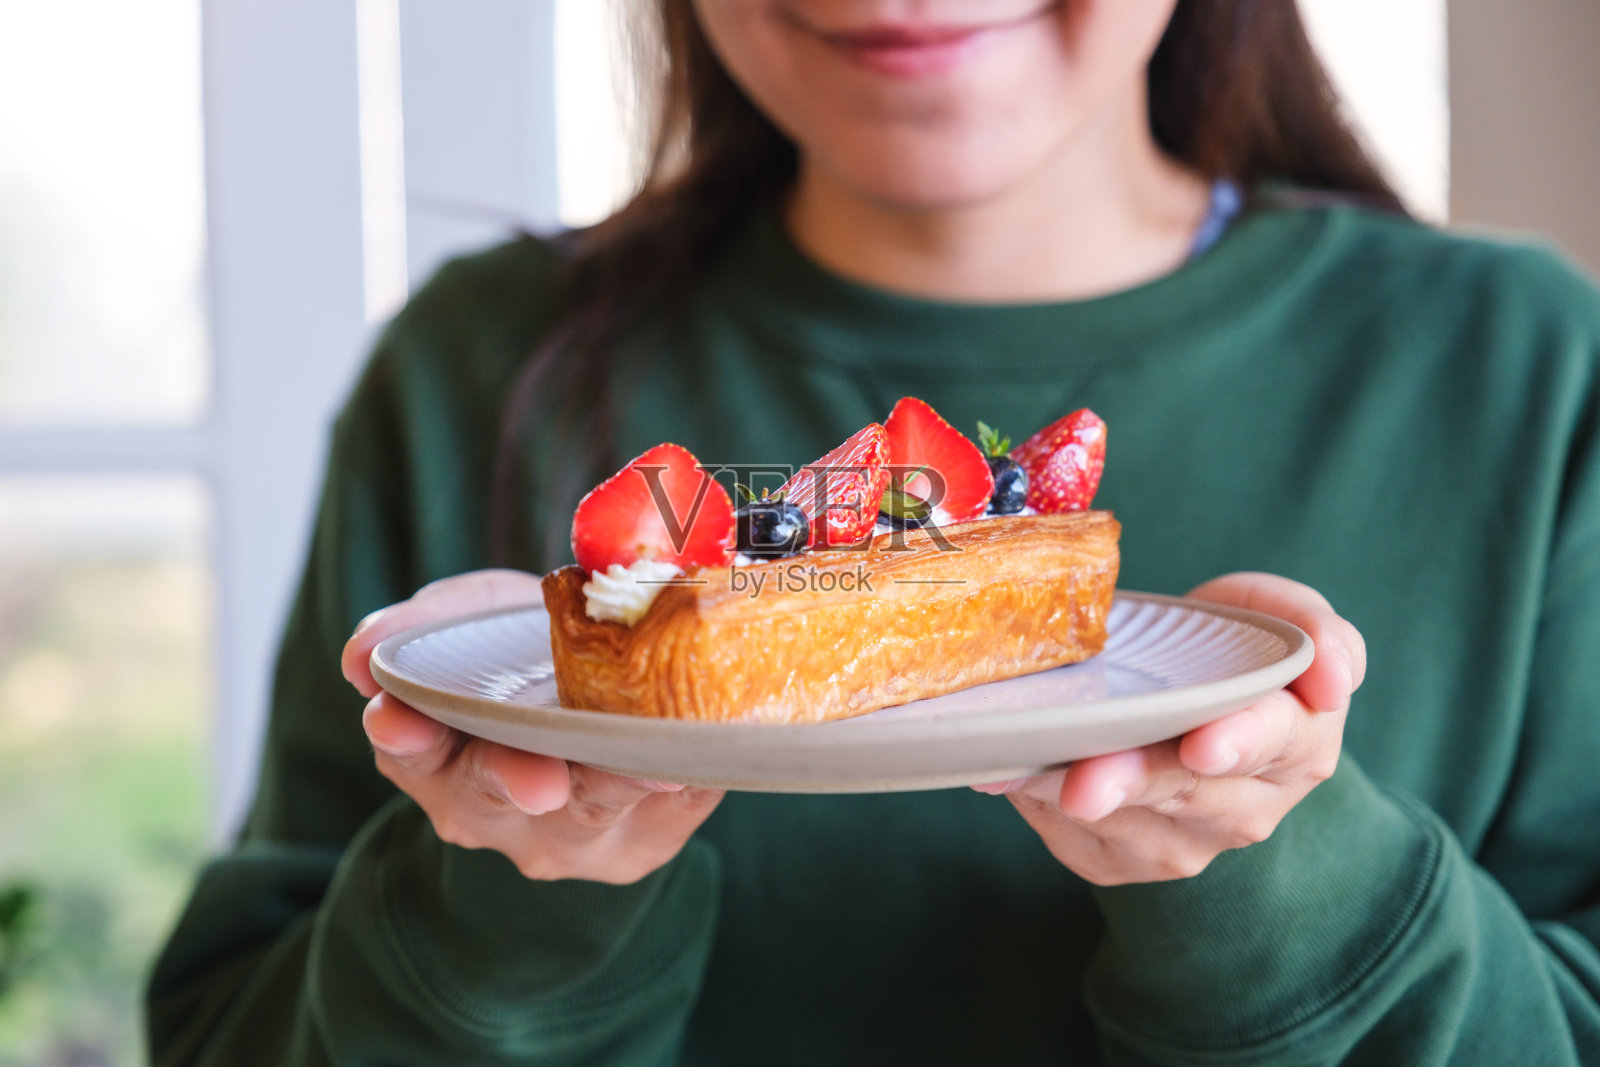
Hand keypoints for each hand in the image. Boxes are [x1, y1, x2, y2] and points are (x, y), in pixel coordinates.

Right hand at [342, 569, 724, 883]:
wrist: (613, 680)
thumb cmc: (524, 655)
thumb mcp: (472, 619)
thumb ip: (422, 628)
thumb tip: (361, 656)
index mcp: (435, 759)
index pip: (410, 752)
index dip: (407, 737)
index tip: (399, 722)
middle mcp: (492, 813)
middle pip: (497, 797)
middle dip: (516, 782)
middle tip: (538, 782)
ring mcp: (568, 839)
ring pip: (589, 812)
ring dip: (617, 786)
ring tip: (647, 768)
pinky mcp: (643, 843)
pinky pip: (664, 815)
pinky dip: (680, 786)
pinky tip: (694, 764)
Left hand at [976, 572, 1364, 885]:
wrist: (1182, 697)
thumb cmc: (1230, 647)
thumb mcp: (1276, 613)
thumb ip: (1312, 626)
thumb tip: (1332, 673)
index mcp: (1300, 742)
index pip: (1279, 741)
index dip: (1240, 740)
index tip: (1203, 745)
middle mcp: (1250, 808)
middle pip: (1189, 796)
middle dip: (1135, 784)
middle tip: (1087, 784)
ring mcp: (1189, 846)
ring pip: (1129, 828)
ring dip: (1074, 802)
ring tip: (1029, 769)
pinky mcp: (1126, 864)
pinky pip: (1082, 844)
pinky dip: (1043, 808)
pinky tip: (1015, 773)